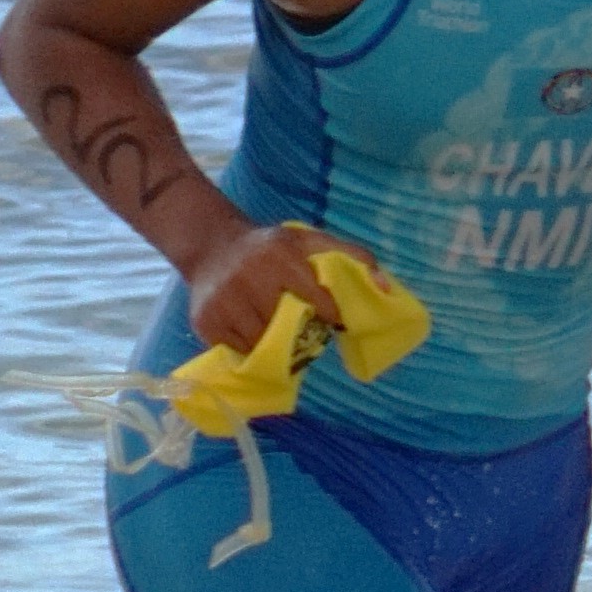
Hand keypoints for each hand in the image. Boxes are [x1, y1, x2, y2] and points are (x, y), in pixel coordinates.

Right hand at [178, 213, 344, 351]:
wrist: (211, 246)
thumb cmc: (270, 248)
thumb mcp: (310, 240)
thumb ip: (353, 255)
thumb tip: (385, 287)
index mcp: (279, 257)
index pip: (316, 300)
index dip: (329, 314)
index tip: (332, 319)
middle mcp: (248, 278)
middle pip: (289, 327)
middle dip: (301, 331)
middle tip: (303, 326)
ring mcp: (224, 302)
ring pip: (264, 344)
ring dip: (276, 343)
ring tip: (278, 329)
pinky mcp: (206, 322)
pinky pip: (240, 351)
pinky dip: (252, 347)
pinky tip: (253, 329)